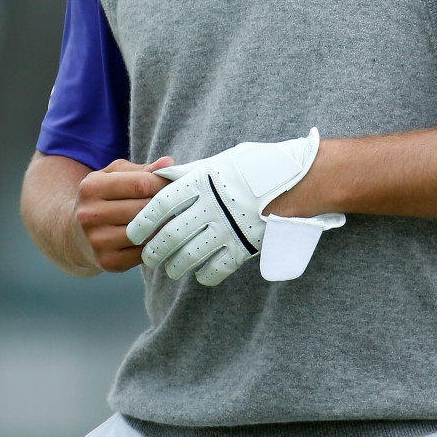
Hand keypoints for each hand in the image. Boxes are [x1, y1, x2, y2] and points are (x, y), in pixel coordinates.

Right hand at [74, 156, 173, 271]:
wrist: (74, 233)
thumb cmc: (103, 197)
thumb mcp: (115, 175)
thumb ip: (142, 169)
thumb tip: (168, 163)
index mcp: (92, 187)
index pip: (140, 184)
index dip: (163, 183)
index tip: (175, 183)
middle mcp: (90, 215)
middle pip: (144, 209)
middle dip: (165, 204)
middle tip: (177, 201)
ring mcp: (98, 241)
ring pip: (146, 232)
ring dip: (163, 225)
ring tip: (169, 216)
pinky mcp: (108, 262)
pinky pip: (144, 252)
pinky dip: (155, 243)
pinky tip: (155, 235)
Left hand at [126, 129, 324, 285]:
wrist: (301, 180)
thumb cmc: (262, 165)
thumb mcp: (225, 161)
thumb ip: (196, 173)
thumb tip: (166, 178)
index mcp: (204, 180)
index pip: (161, 204)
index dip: (143, 221)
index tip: (135, 231)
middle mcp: (211, 205)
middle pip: (170, 235)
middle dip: (154, 250)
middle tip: (149, 257)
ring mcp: (228, 228)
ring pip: (189, 256)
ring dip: (175, 266)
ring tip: (171, 269)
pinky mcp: (245, 246)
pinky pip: (217, 269)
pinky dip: (205, 274)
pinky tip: (201, 273)